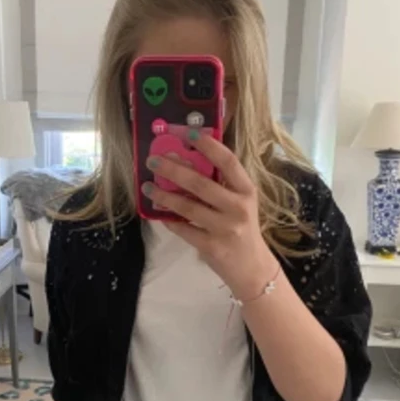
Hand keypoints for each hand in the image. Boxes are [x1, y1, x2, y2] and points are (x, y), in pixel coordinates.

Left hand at [142, 132, 278, 300]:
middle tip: (153, 160)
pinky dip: (169, 220)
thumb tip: (186, 160)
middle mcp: (238, 207)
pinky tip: (157, 213)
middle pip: (201, 183)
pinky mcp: (211, 246)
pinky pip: (183, 229)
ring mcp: (225, 228)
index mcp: (247, 191)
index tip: (188, 132)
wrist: (252, 268)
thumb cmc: (242, 228)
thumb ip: (221, 185)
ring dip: (164, 195)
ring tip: (147, 187)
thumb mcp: (240, 203)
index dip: (208, 145)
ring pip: (188, 207)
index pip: (228, 162)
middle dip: (174, 169)